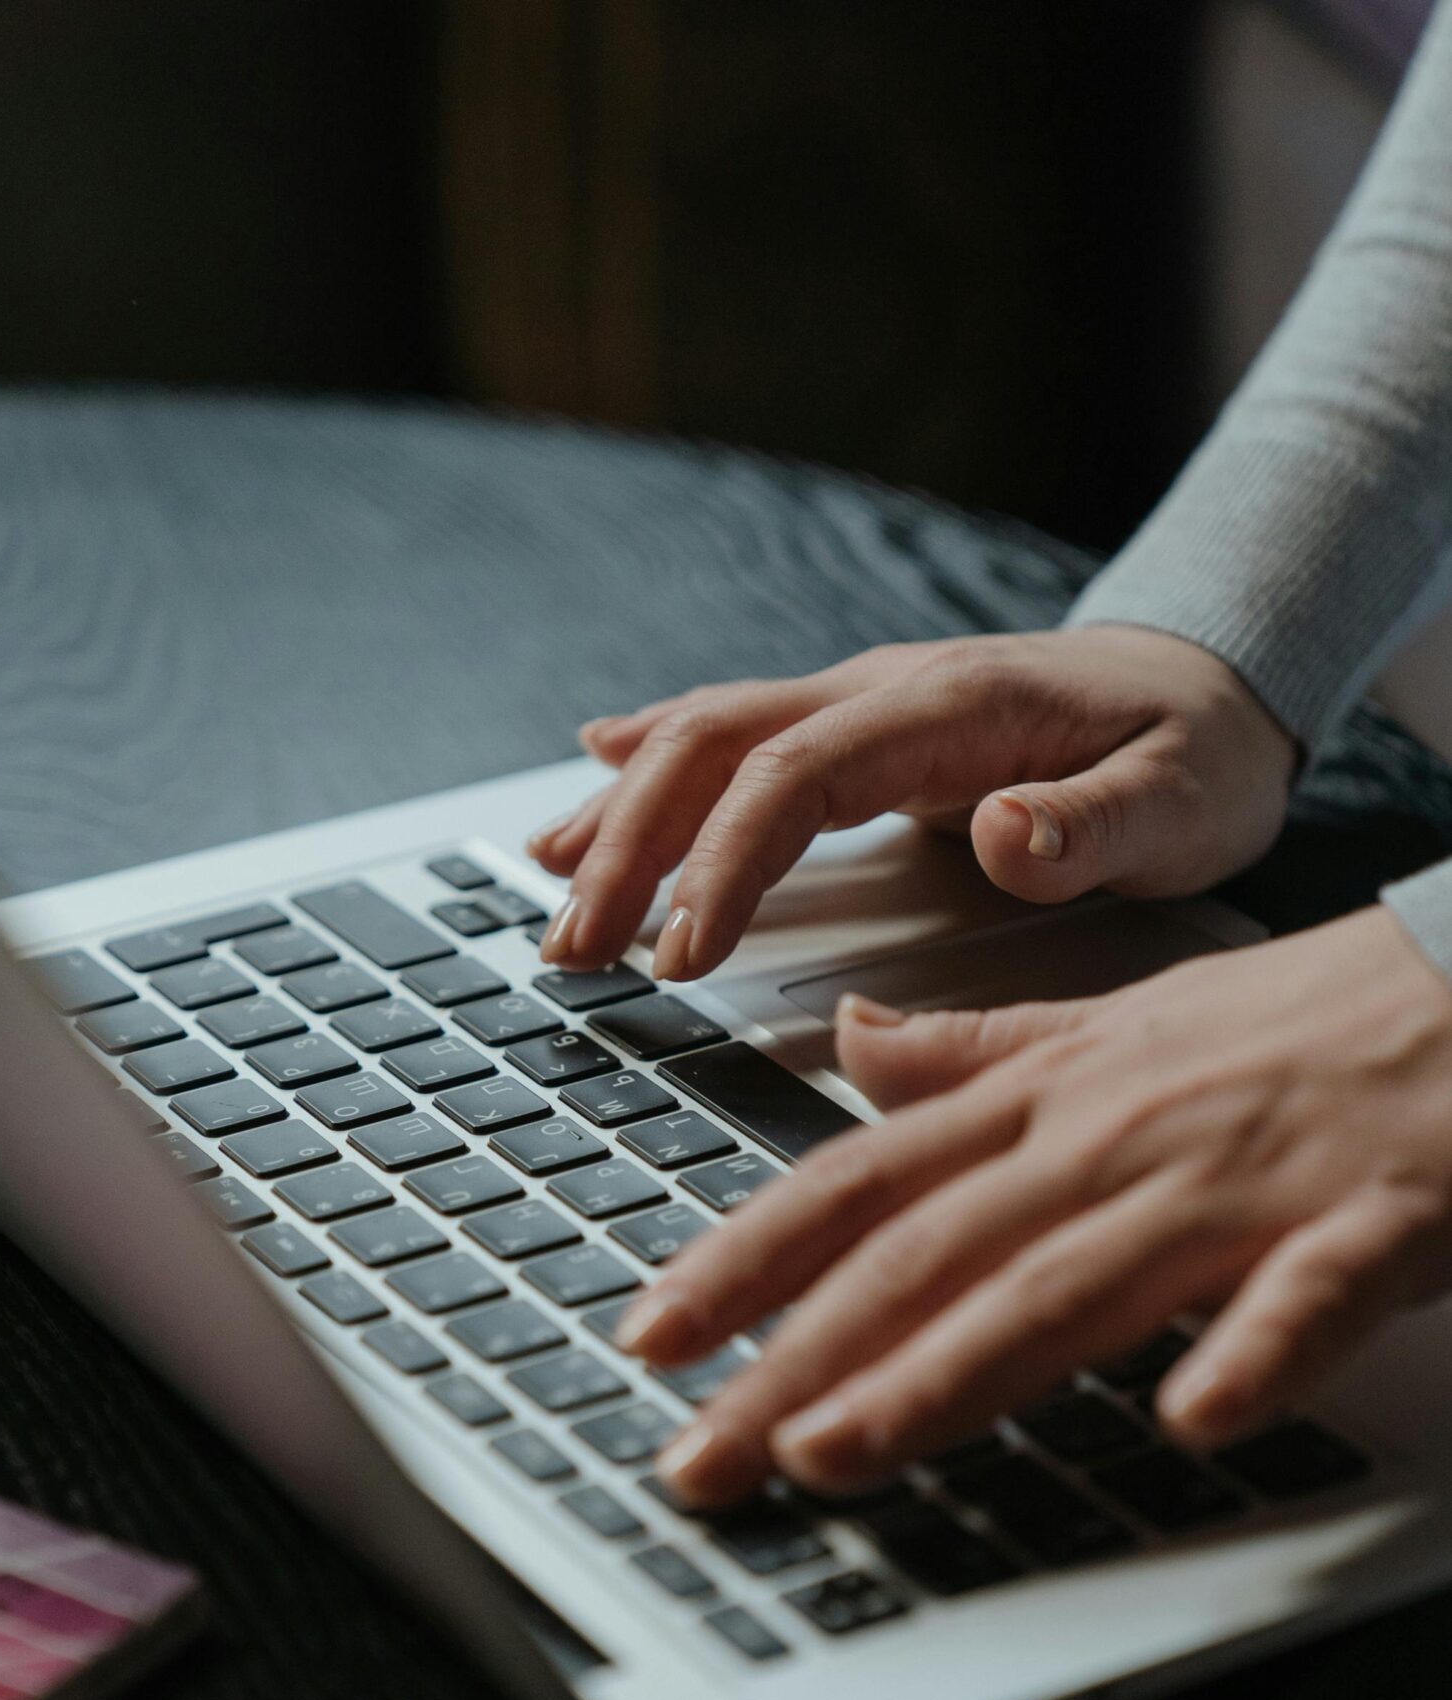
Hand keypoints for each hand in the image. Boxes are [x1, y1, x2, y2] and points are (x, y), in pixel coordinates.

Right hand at [531, 626, 1295, 978]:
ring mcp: (865, 702)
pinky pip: (736, 731)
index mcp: (951, 710)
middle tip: (575, 948)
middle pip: (719, 747)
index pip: (798, 777)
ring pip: (708, 735)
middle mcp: (886, 691)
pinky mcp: (860, 728)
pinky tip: (593, 772)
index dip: (724, 863)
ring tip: (547, 887)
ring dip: (622, 810)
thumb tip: (1004, 833)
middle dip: (632, 846)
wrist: (1217, 677)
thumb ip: (1098, 825)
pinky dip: (654, 757)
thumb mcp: (1187, 800)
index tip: (681, 956)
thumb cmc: (1202, 752)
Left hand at [613, 906, 1451, 1506]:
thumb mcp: (1120, 1022)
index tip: (652, 1336)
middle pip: (928, 1253)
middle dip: (800, 1361)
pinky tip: (1192, 1417)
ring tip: (841, 1452)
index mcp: (1051, 1098)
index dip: (747, 1261)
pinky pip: (1306, 1294)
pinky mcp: (1374, 1220)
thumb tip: (851, 1048)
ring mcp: (1239, 1181)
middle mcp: (1113, 1139)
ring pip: (1069, 1282)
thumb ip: (979, 1054)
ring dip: (949, 1370)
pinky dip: (1253, 1350)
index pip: (862, 1182)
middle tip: (701, 1459)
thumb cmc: (1305, 1018)